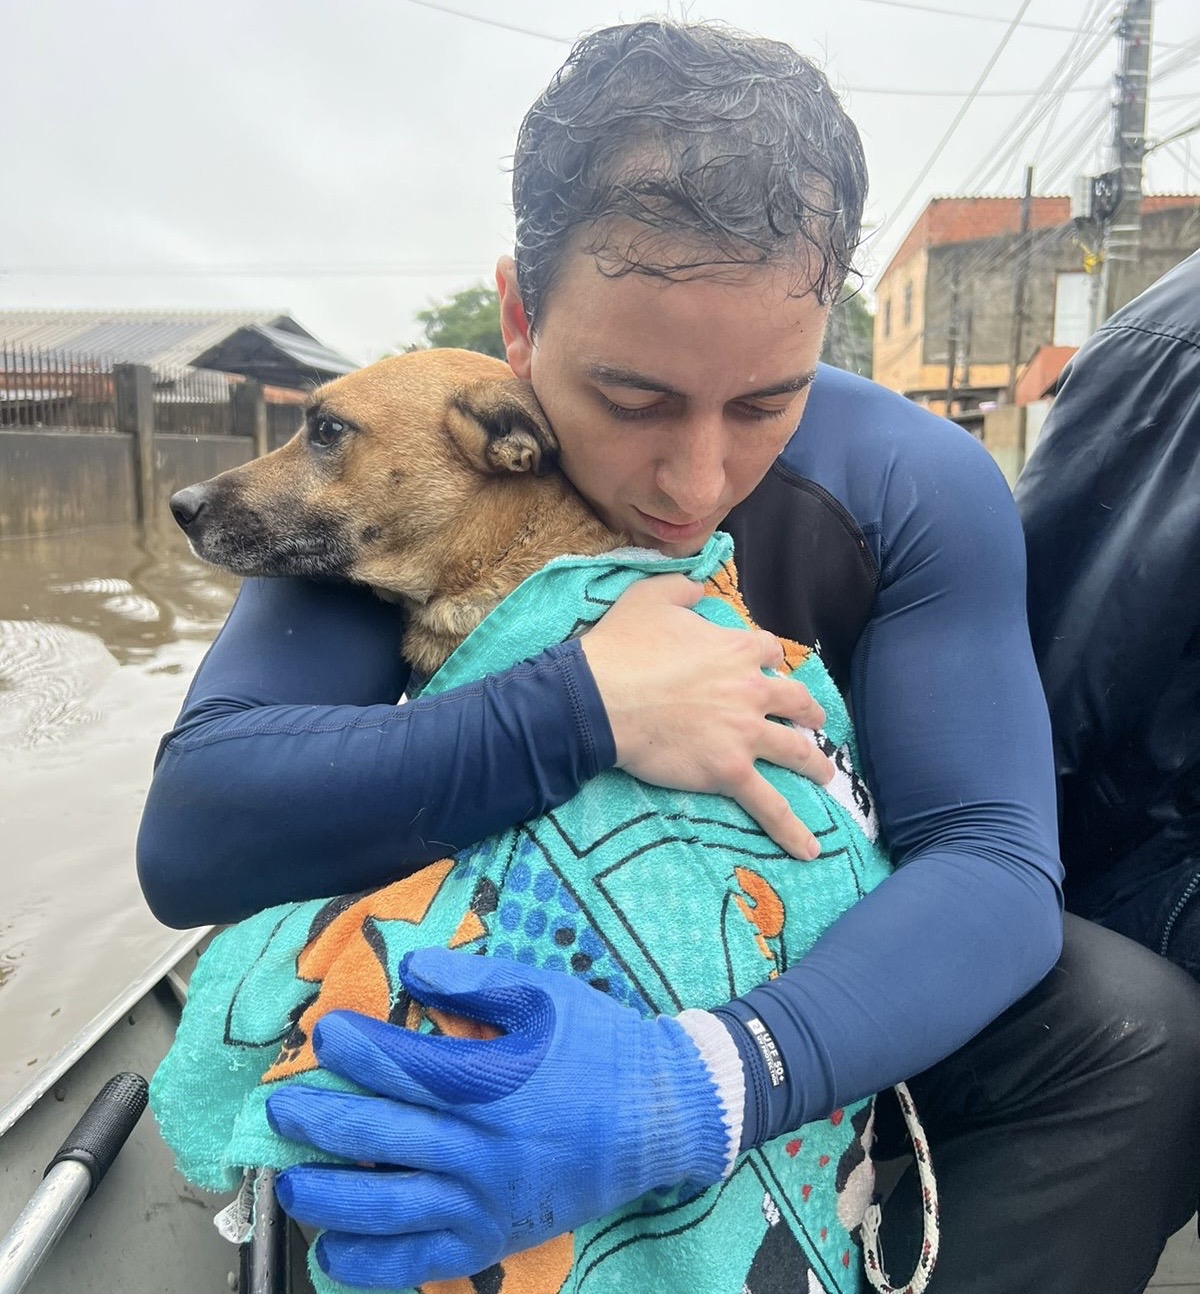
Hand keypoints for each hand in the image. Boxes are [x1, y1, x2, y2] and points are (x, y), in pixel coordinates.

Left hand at [266, 948, 732, 1288]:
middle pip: (379, 1137)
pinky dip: (372, 1264)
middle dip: (318, 1122)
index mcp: (491, 1081)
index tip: (325, 1035)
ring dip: (328, 1196)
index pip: (400, 1067)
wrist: (661, 1115)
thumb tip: (411, 970)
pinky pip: (423, 1260)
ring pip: (388, 1206)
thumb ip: (474, 982)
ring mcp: (487, 1201)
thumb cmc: (601, 1046)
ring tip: (290, 1182)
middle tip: (279, 1110)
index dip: (353, 1049)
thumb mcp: (545, 994)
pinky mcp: (497, 1239)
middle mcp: (481, 1148)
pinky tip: (333, 1254)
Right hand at [580, 574, 832, 859]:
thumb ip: (682, 588)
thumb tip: (698, 585)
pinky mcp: (730, 771)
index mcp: (737, 648)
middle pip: (796, 700)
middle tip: (814, 721)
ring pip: (795, 750)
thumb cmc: (622, 647)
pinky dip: (791, 829)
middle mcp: (751, 689)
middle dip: (809, 712)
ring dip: (814, 763)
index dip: (770, 660)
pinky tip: (809, 848)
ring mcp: (745, 734)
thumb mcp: (651, 596)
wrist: (600, 699)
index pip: (770, 652)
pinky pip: (769, 805)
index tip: (768, 668)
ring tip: (824, 774)